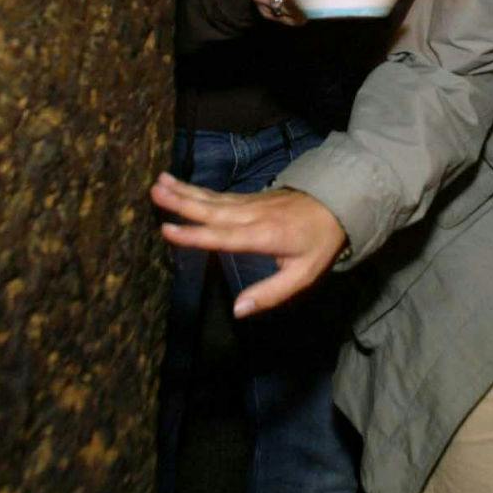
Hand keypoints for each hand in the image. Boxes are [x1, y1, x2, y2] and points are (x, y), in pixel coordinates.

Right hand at [151, 173, 346, 315]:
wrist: (338, 203)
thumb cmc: (319, 244)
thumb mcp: (302, 275)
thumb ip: (270, 294)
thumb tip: (237, 311)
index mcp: (264, 236)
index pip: (224, 237)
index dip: (195, 236)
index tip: (168, 230)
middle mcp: (252, 215)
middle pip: (212, 210)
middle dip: (182, 202)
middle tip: (154, 191)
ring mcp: (250, 203)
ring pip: (213, 199)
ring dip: (184, 190)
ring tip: (159, 181)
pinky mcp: (250, 198)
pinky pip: (219, 196)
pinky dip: (198, 191)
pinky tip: (180, 186)